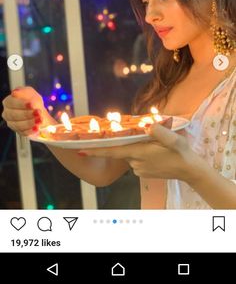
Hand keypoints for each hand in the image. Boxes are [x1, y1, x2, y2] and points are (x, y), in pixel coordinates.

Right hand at [2, 86, 48, 135]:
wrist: (40, 113)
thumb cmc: (33, 101)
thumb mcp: (31, 93)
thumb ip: (24, 92)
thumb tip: (15, 92)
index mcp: (8, 102)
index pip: (10, 103)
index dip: (20, 104)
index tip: (31, 104)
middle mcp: (7, 114)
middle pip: (14, 115)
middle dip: (27, 114)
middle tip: (38, 112)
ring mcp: (12, 124)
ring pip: (18, 125)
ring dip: (30, 122)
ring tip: (40, 119)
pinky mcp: (19, 132)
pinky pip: (23, 133)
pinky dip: (31, 130)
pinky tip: (37, 128)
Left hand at [78, 122, 198, 181]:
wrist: (190, 170)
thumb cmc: (181, 153)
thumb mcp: (175, 139)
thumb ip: (161, 132)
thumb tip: (149, 126)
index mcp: (139, 153)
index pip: (112, 151)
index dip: (96, 150)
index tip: (80, 149)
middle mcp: (135, 162)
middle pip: (122, 149)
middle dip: (125, 142)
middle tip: (140, 137)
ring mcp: (139, 169)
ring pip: (130, 153)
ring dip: (137, 147)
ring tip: (155, 145)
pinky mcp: (143, 172)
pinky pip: (136, 160)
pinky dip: (141, 154)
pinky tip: (155, 152)